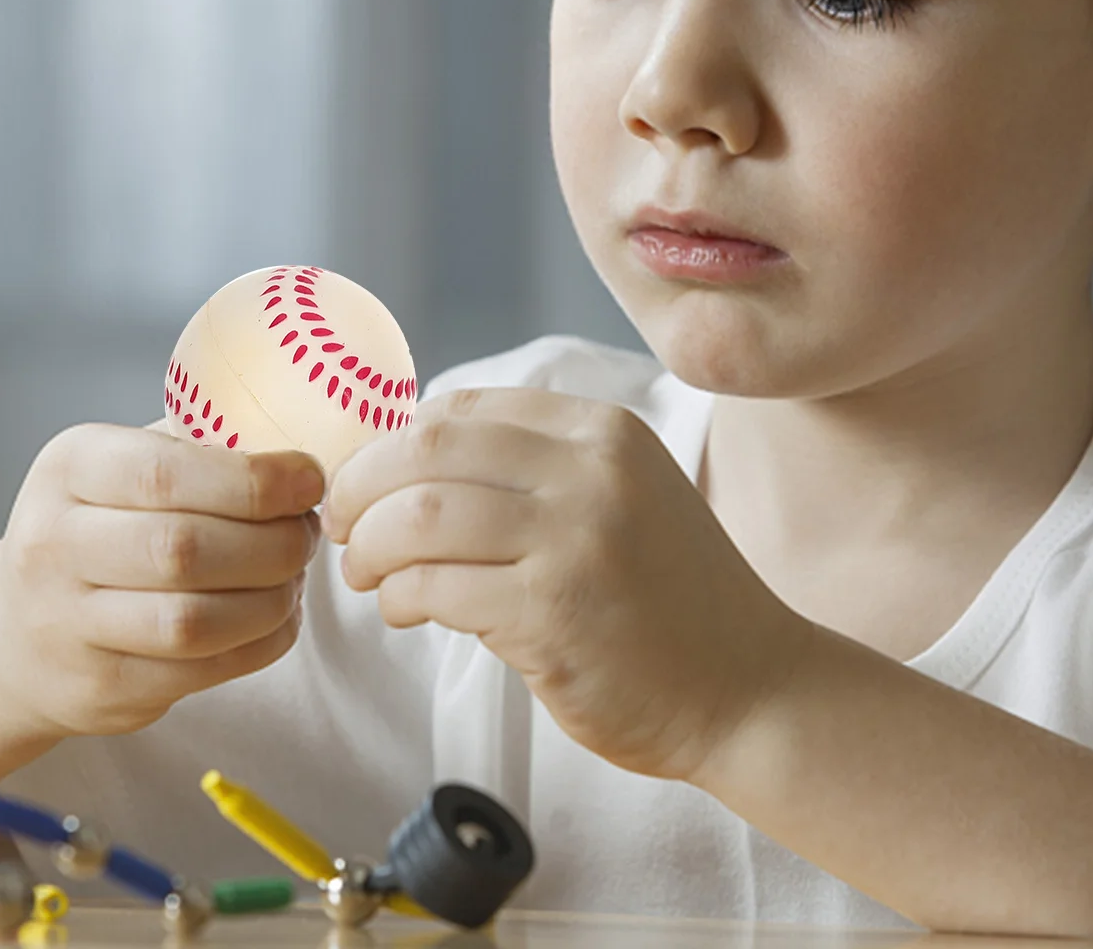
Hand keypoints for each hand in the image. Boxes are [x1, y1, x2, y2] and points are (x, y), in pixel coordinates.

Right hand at [0, 424, 325, 738]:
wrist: (13, 630)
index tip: (309, 480)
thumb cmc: (102, 524)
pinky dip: (260, 642)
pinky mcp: (96, 690)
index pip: (166, 473)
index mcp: (69, 469)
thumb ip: (204, 446)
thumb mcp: (128, 461)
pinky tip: (277, 615)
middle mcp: (52, 546)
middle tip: (308, 532)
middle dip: (272, 542)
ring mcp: (66, 627)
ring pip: (193, 622)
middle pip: (183, 550)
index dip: (254, 481)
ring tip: (295, 575)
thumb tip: (303, 456)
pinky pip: (200, 671)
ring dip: (271, 598)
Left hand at [323, 387, 811, 782]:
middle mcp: (590, 468)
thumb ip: (533, 471)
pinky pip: (437, 588)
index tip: (371, 484)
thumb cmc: (667, 597)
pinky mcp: (554, 612)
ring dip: (369, 547)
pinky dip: (402, 598)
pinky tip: (409, 610)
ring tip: (368, 575)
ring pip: (420, 515)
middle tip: (343, 527)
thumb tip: (405, 463)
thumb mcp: (619, 496)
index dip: (394, 443)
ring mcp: (575, 538)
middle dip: (361, 486)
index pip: (462, 408)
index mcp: (601, 429)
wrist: (748, 685)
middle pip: (427, 447)